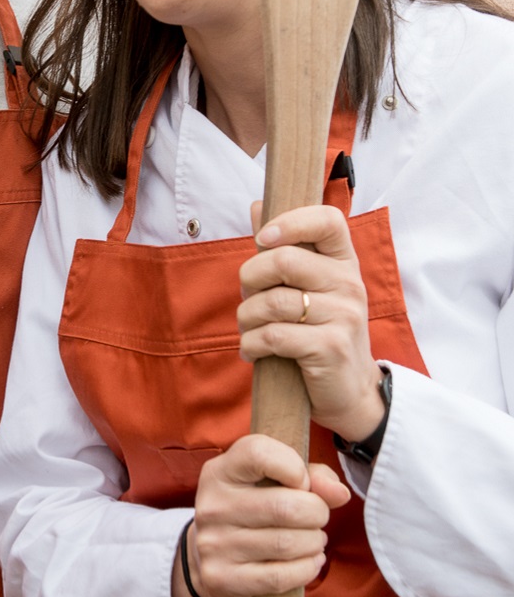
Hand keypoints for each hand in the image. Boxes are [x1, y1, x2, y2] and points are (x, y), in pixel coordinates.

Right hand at [171, 434, 350, 596]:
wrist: (211, 559)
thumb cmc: (254, 509)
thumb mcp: (274, 482)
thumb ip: (312, 476)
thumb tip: (339, 493)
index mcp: (220, 472)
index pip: (258, 452)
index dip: (293, 466)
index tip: (302, 481)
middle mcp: (212, 506)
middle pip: (286, 507)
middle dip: (317, 512)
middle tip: (318, 517)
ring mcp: (215, 545)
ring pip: (288, 543)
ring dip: (314, 542)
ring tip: (313, 539)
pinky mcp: (223, 579)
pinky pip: (281, 576)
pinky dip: (307, 568)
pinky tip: (310, 560)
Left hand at [236, 202, 385, 441]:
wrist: (350, 390)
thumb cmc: (321, 331)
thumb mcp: (309, 287)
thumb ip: (284, 247)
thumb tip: (257, 205)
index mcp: (344, 262)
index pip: (327, 220)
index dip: (289, 221)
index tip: (264, 238)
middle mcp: (349, 284)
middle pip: (283, 260)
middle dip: (250, 279)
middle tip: (249, 297)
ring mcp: (343, 316)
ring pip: (271, 302)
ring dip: (247, 318)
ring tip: (250, 329)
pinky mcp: (330, 347)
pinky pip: (273, 335)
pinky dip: (251, 344)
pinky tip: (253, 351)